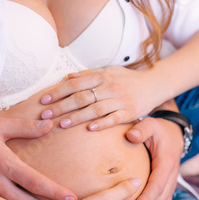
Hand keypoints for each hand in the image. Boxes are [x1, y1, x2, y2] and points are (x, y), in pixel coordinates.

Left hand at [40, 66, 162, 130]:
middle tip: (45, 115)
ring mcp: (120, 100)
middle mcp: (110, 87)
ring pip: (95, 109)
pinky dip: (101, 124)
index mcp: (102, 75)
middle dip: (61, 106)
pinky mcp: (130, 112)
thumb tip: (67, 76)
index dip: (58, 92)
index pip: (75, 84)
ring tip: (61, 124)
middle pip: (81, 97)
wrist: (155, 84)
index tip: (43, 100)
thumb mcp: (108, 71)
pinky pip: (114, 119)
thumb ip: (87, 74)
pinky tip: (89, 129)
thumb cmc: (127, 79)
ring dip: (77, 117)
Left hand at [126, 116, 182, 199]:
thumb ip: (142, 129)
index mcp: (166, 163)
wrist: (175, 134)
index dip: (147, 199)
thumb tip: (131, 136)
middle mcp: (171, 176)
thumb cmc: (159, 130)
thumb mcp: (151, 124)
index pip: (157, 185)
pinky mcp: (168, 187)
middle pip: (160, 199)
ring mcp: (171, 183)